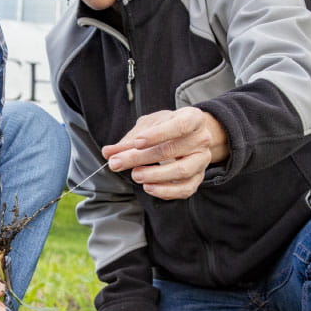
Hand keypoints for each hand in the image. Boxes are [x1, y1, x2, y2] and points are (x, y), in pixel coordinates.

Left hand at [102, 107, 228, 199]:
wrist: (192, 136)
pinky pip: (185, 189)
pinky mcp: (198, 178)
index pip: (179, 126)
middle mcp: (201, 139)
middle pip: (172, 150)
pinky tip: (148, 187)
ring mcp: (202, 160)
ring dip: (154, 175)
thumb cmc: (168, 127)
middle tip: (117, 163)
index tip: (136, 142)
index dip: (157, 135)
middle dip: (141, 158)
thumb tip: (108, 152)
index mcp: (193, 119)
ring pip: (181, 171)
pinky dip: (165, 191)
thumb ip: (130, 139)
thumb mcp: (151, 124)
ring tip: (135, 175)